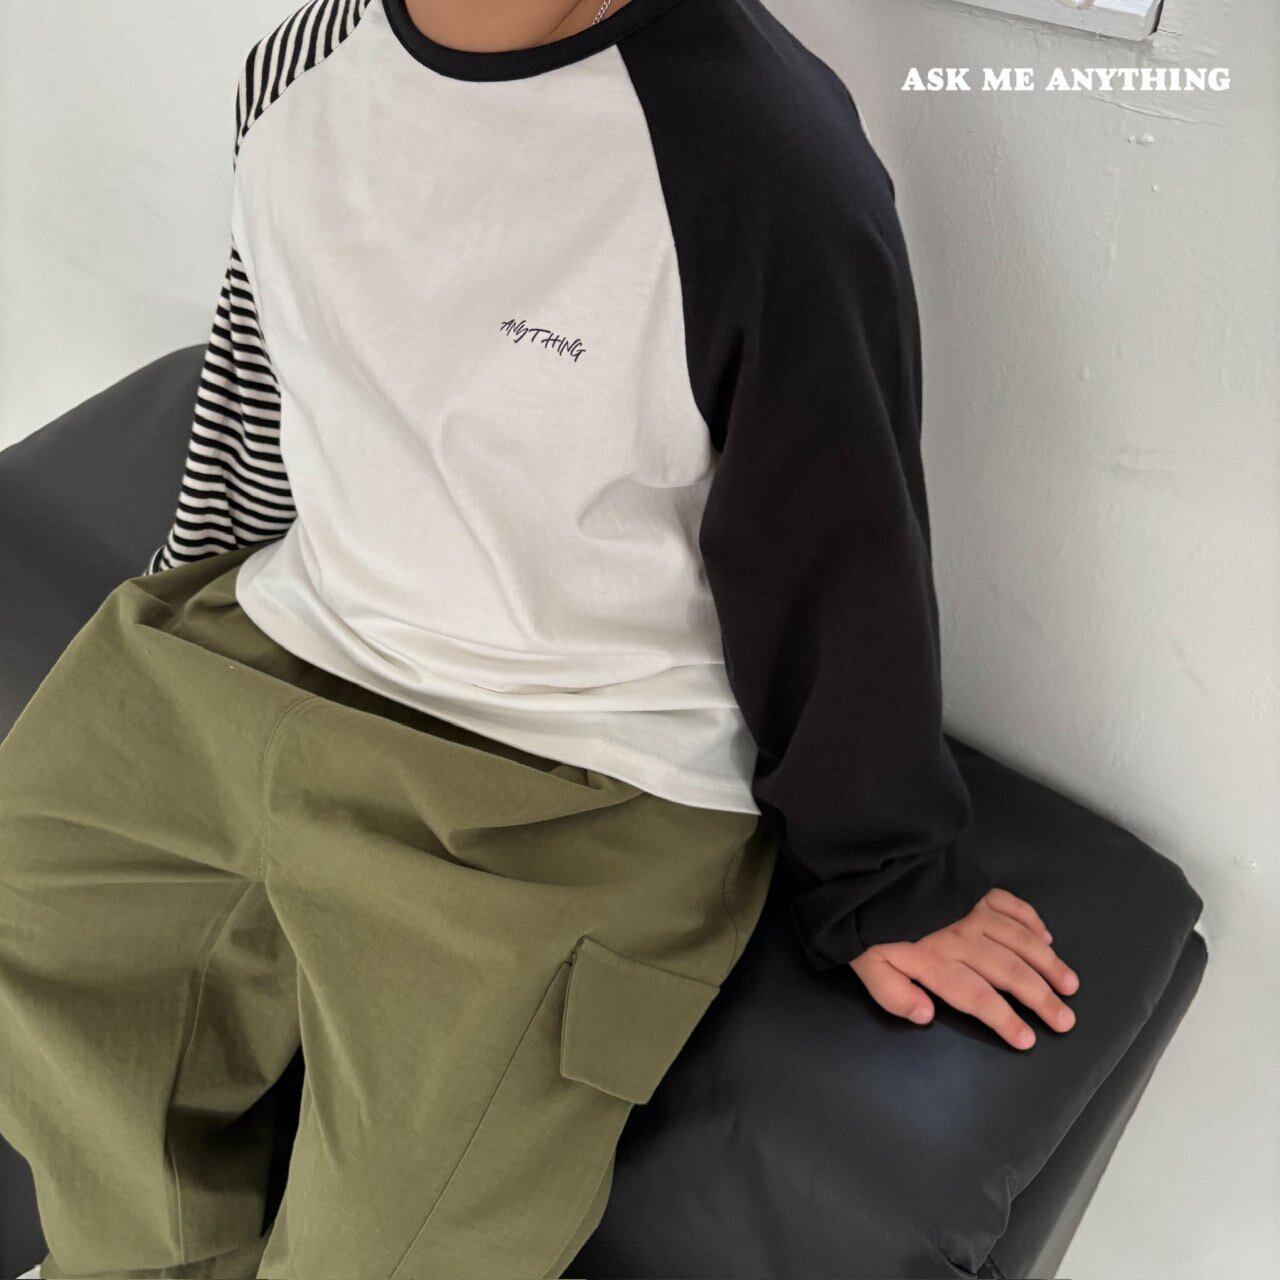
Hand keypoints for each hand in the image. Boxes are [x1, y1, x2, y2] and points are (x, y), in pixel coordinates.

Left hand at [849, 887, 1078, 1049]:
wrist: (869, 863)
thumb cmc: (867, 919)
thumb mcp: (865, 963)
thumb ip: (894, 994)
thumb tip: (926, 1016)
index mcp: (936, 960)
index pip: (978, 997)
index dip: (1004, 1020)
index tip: (1028, 1040)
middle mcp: (962, 938)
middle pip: (1009, 972)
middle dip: (1041, 999)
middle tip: (1066, 1020)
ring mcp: (972, 910)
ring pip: (1020, 940)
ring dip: (1048, 964)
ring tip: (1070, 985)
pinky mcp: (975, 887)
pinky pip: (1012, 905)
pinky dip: (1032, 922)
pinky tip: (1046, 938)